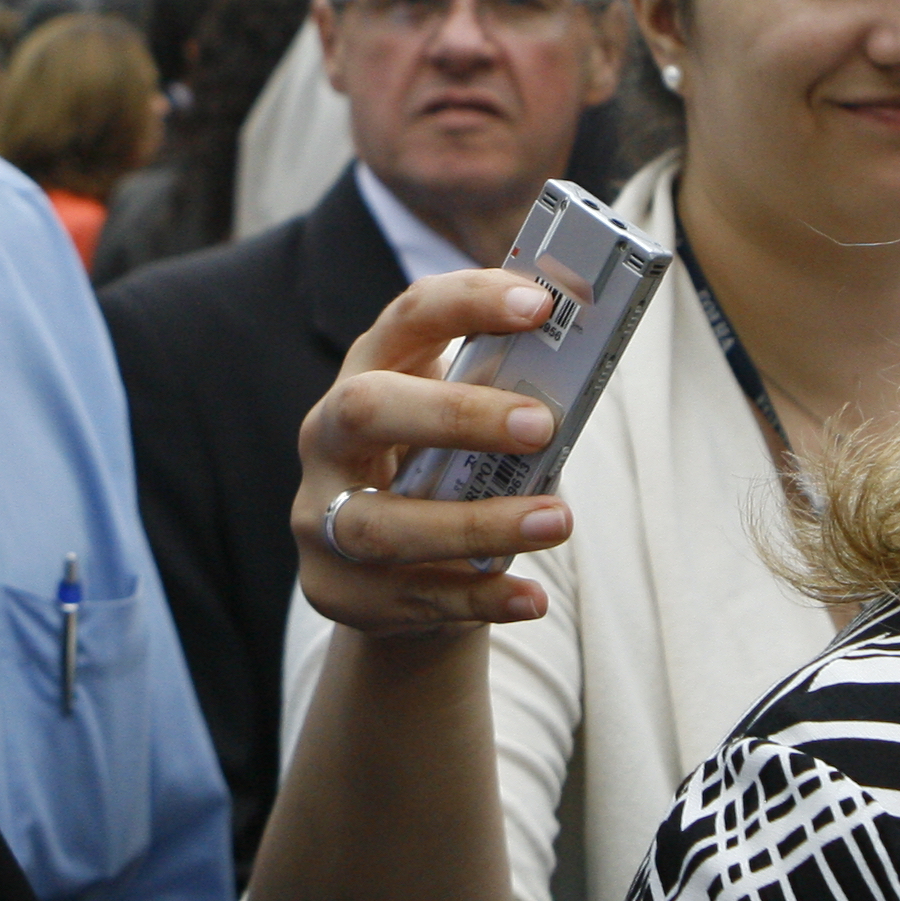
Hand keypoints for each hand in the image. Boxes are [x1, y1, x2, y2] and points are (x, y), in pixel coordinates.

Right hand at [293, 269, 574, 637]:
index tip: (541, 306)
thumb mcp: (461, 429)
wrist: (389, 576)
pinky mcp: (336, 589)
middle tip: (543, 424)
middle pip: (365, 409)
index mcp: (367, 373)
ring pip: (384, 524)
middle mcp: (327, 438)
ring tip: (558, 522)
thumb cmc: (442, 476)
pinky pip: (412, 596)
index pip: (407, 318)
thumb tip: (579, 382)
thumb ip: (504, 403)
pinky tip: (532, 598)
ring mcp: (320, 518)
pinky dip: (481, 598)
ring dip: (479, 523)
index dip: (468, 302)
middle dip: (455, 413)